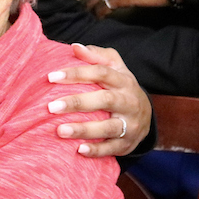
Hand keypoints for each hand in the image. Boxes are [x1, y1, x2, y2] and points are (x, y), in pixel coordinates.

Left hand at [46, 43, 151, 157]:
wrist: (146, 116)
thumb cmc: (121, 87)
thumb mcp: (115, 67)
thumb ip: (96, 56)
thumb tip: (75, 47)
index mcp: (123, 80)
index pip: (100, 73)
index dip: (76, 73)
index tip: (51, 76)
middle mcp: (128, 101)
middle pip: (104, 100)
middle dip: (77, 103)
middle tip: (52, 106)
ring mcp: (130, 124)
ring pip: (108, 127)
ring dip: (84, 130)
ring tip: (60, 131)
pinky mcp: (127, 144)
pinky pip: (112, 148)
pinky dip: (96, 151)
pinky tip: (79, 150)